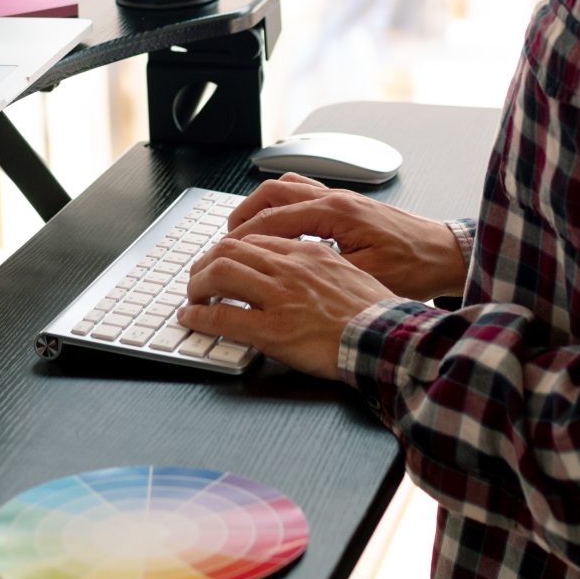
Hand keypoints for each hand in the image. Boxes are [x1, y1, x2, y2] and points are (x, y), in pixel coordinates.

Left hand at [179, 234, 399, 379]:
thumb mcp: (351, 273)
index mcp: (309, 252)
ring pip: (219, 274)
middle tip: (198, 276)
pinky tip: (191, 319)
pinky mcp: (272, 329)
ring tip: (191, 296)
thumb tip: (300, 275)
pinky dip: (199, 315)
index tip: (223, 261)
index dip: (232, 250)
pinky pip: (222, 316)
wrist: (388, 339)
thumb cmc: (376, 313)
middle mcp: (290, 267)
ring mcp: (279, 297)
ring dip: (197, 284)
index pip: (256, 240)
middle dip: (206, 261)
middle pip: (231, 249)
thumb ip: (320, 267)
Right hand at [225, 177, 466, 301]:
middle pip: (273, 193)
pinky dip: (283, 206)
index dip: (243, 238)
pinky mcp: (348, 206)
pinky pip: (304, 194)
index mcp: (337, 213)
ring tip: (243, 232)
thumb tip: (284, 280)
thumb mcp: (364, 278)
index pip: (274, 218)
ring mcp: (342, 199)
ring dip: (261, 207)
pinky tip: (278, 228)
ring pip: (287, 189)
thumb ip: (322, 272)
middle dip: (243, 216)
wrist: (446, 255)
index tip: (222, 255)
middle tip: (224, 242)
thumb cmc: (415, 269)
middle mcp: (337, 198)